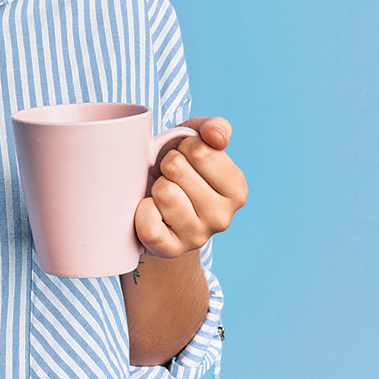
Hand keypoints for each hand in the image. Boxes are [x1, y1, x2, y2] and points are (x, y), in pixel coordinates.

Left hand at [133, 116, 246, 258]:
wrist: (153, 206)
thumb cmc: (177, 170)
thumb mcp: (194, 140)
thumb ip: (213, 127)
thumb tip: (217, 135)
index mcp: (236, 189)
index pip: (200, 150)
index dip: (182, 148)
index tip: (185, 160)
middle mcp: (223, 217)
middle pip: (176, 168)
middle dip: (166, 166)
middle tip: (169, 179)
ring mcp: (197, 237)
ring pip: (163, 192)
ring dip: (154, 187)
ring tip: (161, 195)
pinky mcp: (170, 251)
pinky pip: (148, 224)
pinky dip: (141, 212)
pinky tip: (150, 212)